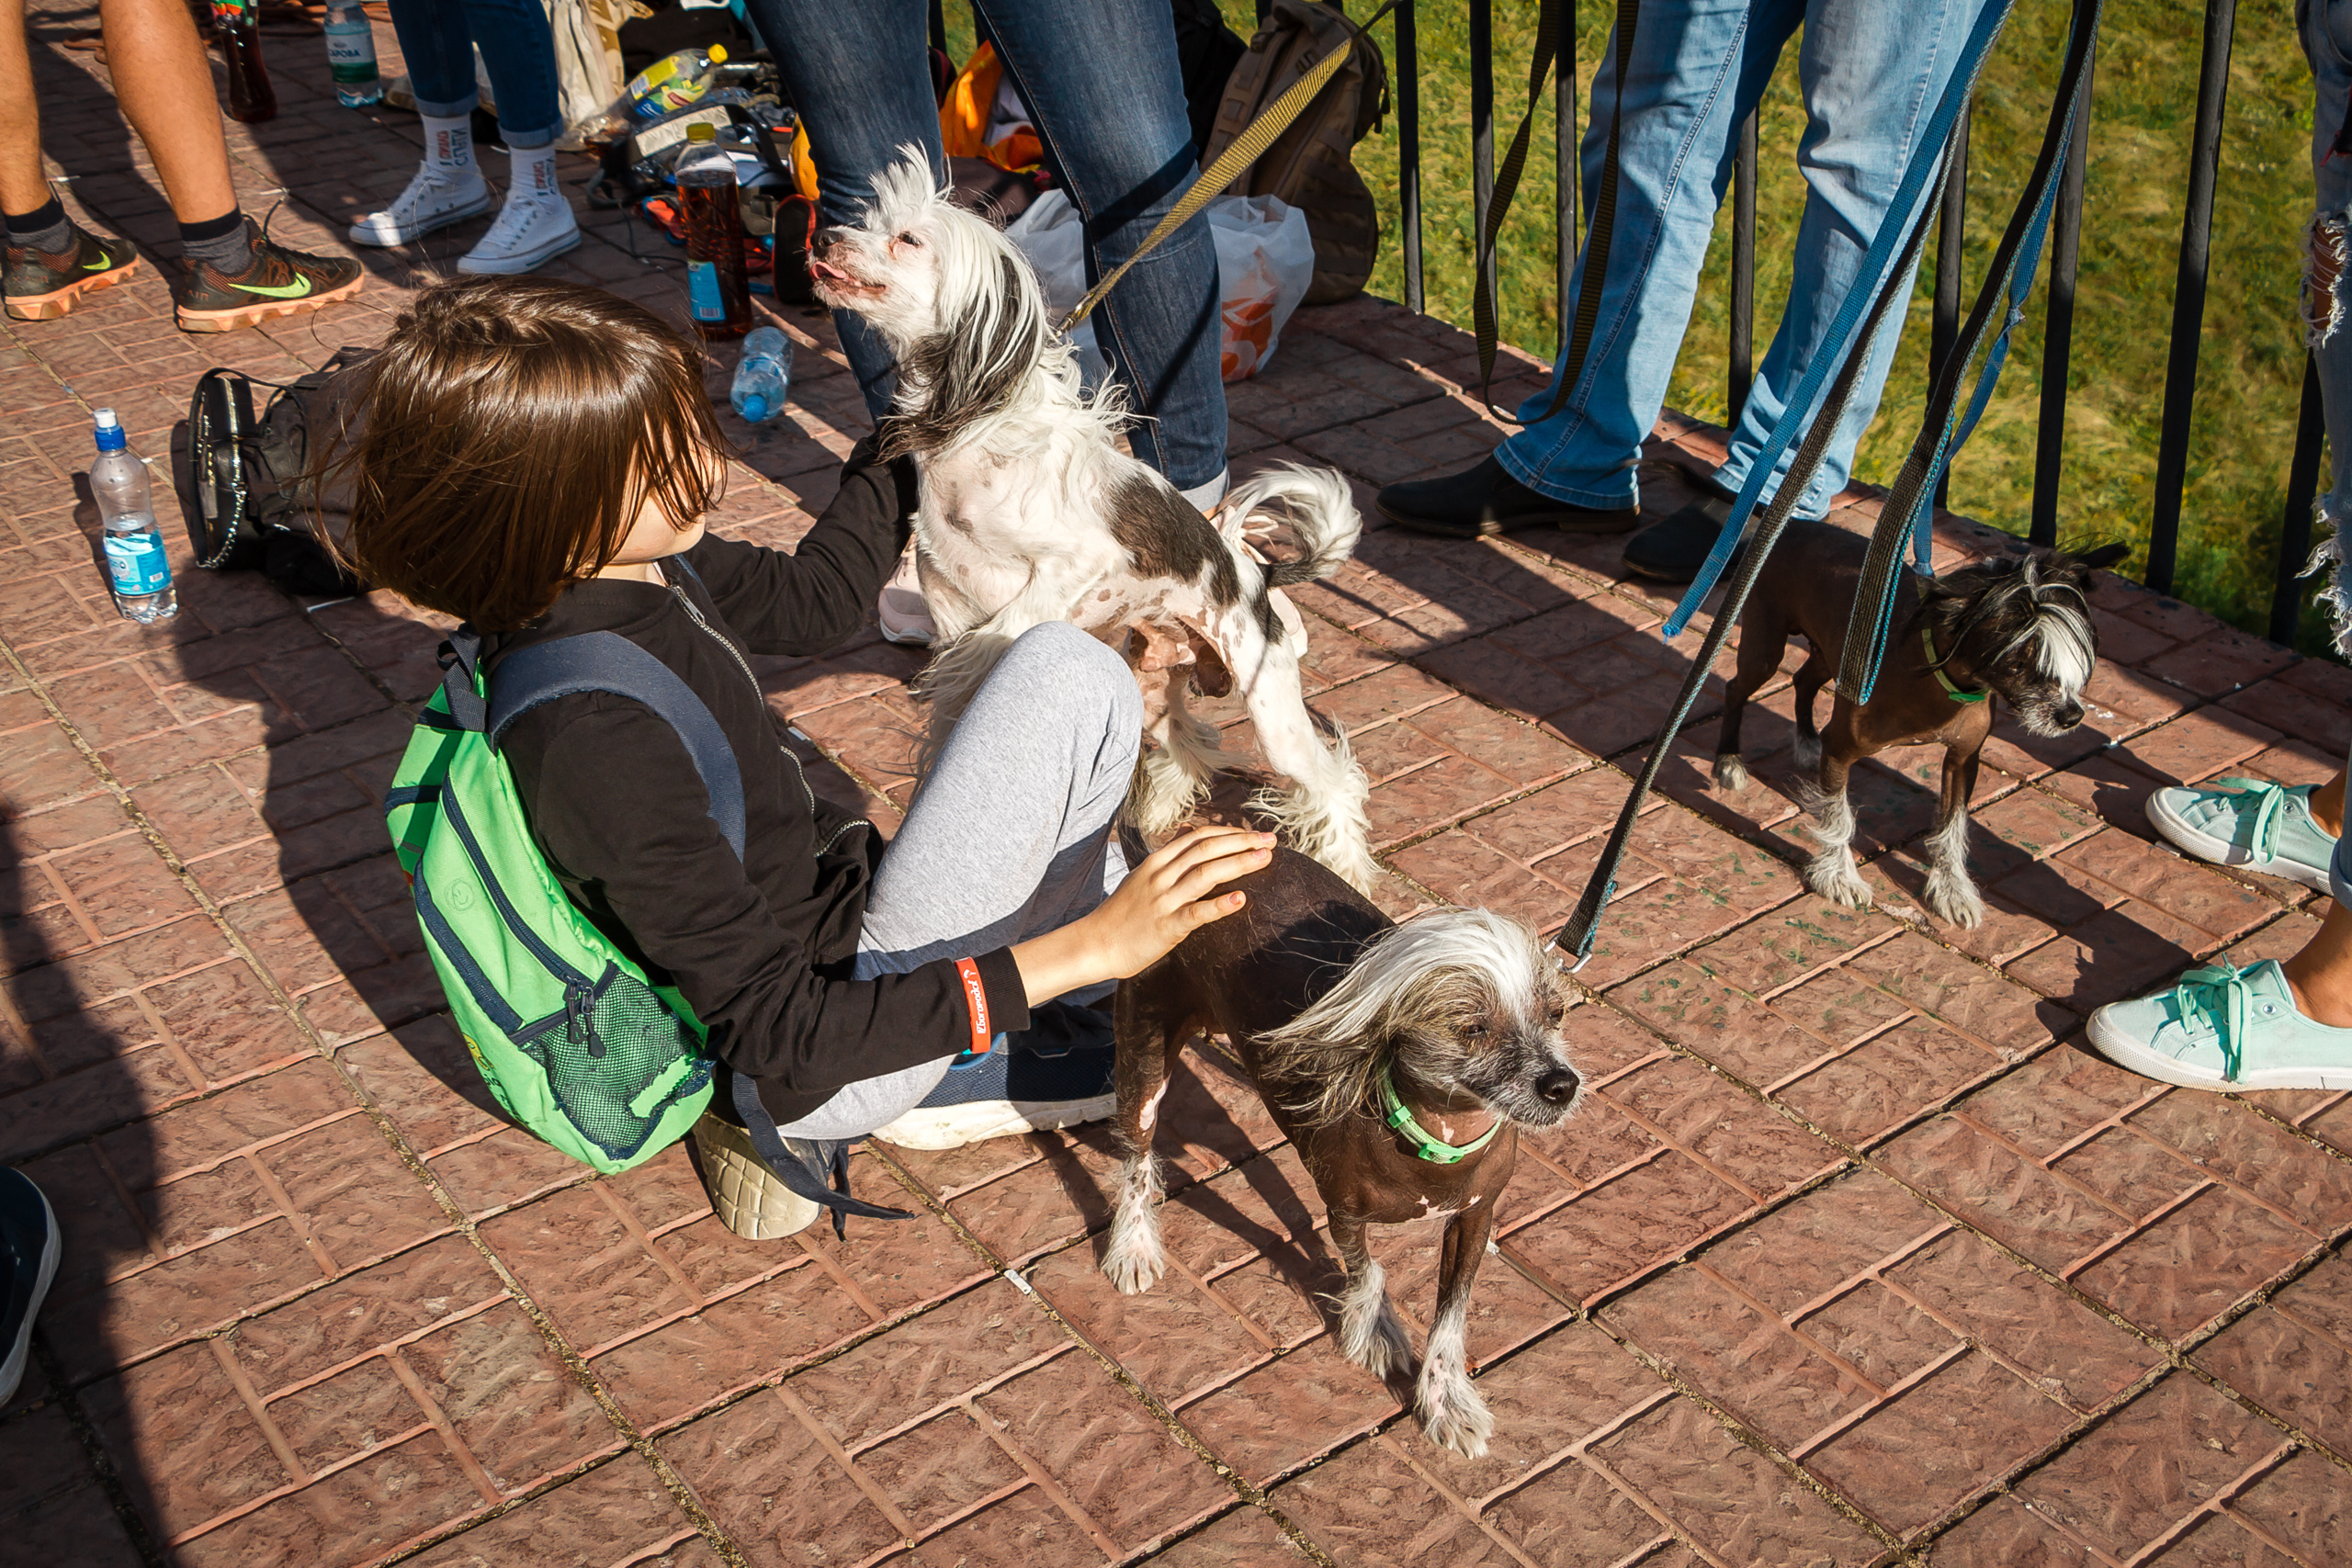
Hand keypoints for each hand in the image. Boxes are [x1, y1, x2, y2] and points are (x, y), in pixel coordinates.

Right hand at [1009, 826, 1273, 1004]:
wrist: (1095, 944)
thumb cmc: (1122, 915)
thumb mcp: (1142, 879)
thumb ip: (1168, 862)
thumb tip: (1190, 839)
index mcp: (1157, 862)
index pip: (1198, 837)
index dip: (1230, 833)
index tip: (1255, 834)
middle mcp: (1161, 876)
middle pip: (1206, 849)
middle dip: (1241, 842)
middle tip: (1271, 841)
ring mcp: (1163, 900)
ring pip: (1205, 874)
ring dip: (1238, 864)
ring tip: (1265, 859)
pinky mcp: (1166, 927)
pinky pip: (1197, 913)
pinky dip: (1220, 905)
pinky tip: (1241, 899)